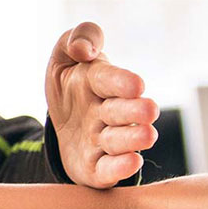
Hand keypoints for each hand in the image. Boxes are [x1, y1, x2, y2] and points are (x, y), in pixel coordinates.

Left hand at [44, 22, 159, 187]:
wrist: (60, 122)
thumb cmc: (69, 85)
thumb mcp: (64, 56)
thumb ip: (77, 38)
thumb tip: (82, 48)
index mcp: (99, 82)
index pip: (109, 79)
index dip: (121, 81)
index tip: (135, 84)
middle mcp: (106, 112)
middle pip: (120, 112)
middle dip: (133, 111)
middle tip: (148, 110)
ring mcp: (102, 141)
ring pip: (119, 141)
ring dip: (132, 139)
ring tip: (146, 136)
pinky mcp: (95, 167)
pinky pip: (107, 170)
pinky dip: (119, 168)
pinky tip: (131, 163)